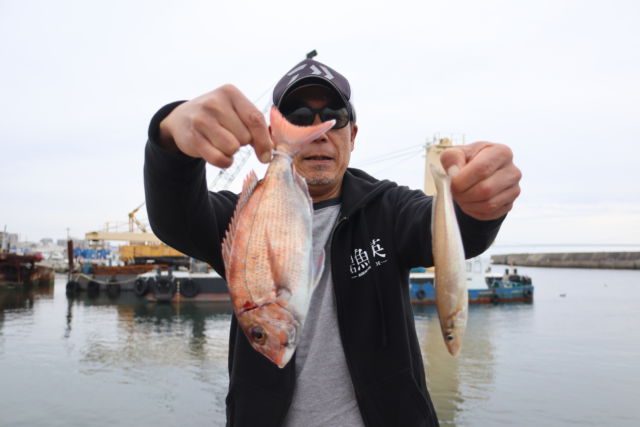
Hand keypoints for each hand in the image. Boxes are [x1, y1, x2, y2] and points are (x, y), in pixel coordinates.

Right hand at [158, 84, 272, 167]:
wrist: (182, 119)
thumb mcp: (235, 111)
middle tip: (231, 136)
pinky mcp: (193, 137)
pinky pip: (219, 159)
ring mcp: (201, 119)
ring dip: (232, 152)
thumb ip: (255, 124)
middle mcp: (214, 103)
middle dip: (242, 142)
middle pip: (245, 137)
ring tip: (223, 142)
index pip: (255, 119)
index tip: (266, 156)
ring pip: (232, 148)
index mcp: (230, 93)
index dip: (264, 141)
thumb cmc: (218, 117)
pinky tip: (218, 152)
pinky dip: (223, 161)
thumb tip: (271, 149)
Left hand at [439, 141, 521, 220]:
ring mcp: (514, 189)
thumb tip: (454, 171)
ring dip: (468, 204)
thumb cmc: (467, 161)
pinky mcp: (509, 204)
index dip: (463, 180)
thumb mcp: (456, 153)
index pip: (482, 169)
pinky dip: (474, 211)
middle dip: (464, 194)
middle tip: (454, 192)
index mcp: (501, 152)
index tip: (452, 183)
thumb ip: (452, 157)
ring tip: (460, 197)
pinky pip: (489, 213)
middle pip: (485, 189)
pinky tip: (468, 203)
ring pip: (488, 204)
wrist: (478, 173)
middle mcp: (512, 171)